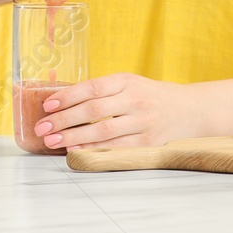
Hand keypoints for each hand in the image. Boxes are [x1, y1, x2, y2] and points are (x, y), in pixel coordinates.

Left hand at [31, 74, 195, 149]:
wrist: (190, 110)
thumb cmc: (151, 96)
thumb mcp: (130, 83)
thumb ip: (103, 91)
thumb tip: (63, 102)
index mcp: (127, 81)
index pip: (92, 87)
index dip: (67, 96)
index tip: (47, 105)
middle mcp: (135, 100)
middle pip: (93, 111)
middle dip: (63, 120)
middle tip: (42, 127)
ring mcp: (142, 123)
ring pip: (102, 132)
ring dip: (73, 138)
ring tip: (52, 141)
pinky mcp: (147, 143)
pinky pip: (115, 149)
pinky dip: (93, 151)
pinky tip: (76, 152)